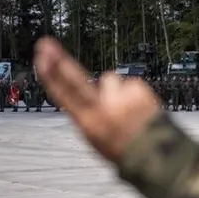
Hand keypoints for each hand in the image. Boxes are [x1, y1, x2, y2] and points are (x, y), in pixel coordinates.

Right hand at [34, 37, 160, 163]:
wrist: (157, 153)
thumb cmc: (125, 150)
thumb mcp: (97, 139)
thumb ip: (88, 116)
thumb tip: (87, 97)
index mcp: (88, 124)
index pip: (63, 94)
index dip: (50, 74)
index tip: (41, 56)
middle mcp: (102, 108)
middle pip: (75, 78)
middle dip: (59, 60)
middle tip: (47, 45)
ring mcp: (120, 96)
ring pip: (110, 81)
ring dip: (117, 91)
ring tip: (128, 109)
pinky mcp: (139, 88)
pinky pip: (131, 85)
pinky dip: (135, 94)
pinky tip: (141, 108)